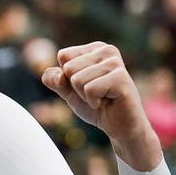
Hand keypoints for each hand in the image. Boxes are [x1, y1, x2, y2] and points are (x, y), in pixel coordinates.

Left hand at [41, 41, 162, 170]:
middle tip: (95, 94)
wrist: (119, 126)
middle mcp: (107, 50)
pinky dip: (93, 101)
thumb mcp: (68, 91)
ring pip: (77, 79)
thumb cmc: (96, 105)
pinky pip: (89, 89)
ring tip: (102, 97)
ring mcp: (115, 63)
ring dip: (85, 96)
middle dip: (76, 88)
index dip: (68, 78)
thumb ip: (54, 80)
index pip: (63, 56)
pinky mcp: (121, 78)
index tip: (86, 85)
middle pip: (68, 68)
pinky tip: (108, 102)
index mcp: (95, 48)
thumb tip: (57, 76)